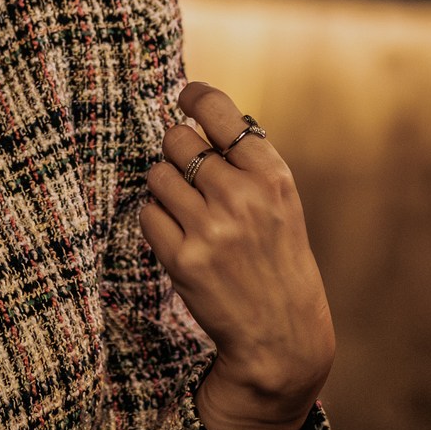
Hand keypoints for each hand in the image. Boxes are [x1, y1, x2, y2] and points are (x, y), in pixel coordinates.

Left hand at [148, 82, 335, 429]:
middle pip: (178, 140)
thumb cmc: (278, 260)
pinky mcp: (183, 260)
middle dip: (177, 151)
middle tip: (189, 172)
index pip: (221, 112)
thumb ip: (248, 163)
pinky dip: (157, 221)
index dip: (195, 97)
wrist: (282, 335)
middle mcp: (242, 197)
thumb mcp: (281, 204)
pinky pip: (148, 215)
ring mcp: (211, 229)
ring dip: (164, 187)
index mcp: (272, 176)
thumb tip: (199, 116)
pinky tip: (180, 236)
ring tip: (187, 210)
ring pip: (157, 175)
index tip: (185, 95)